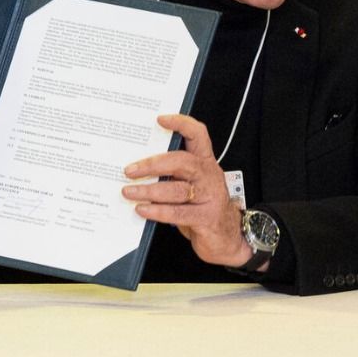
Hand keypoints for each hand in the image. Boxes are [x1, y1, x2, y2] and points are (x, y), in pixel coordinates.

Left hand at [123, 114, 252, 267]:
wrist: (228, 237)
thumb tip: (138, 170)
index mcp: (205, 163)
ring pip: (177, 189)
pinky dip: (157, 211)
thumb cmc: (203, 208)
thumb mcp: (191, 186)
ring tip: (129, 192)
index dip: (181, 124)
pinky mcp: (206, 217)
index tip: (161, 120)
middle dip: (153, 164)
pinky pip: (178, 212)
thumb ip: (173, 176)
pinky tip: (142, 210)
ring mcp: (210, 196)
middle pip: (183, 161)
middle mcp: (209, 176)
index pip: (198, 135)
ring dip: (149, 191)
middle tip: (130, 170)